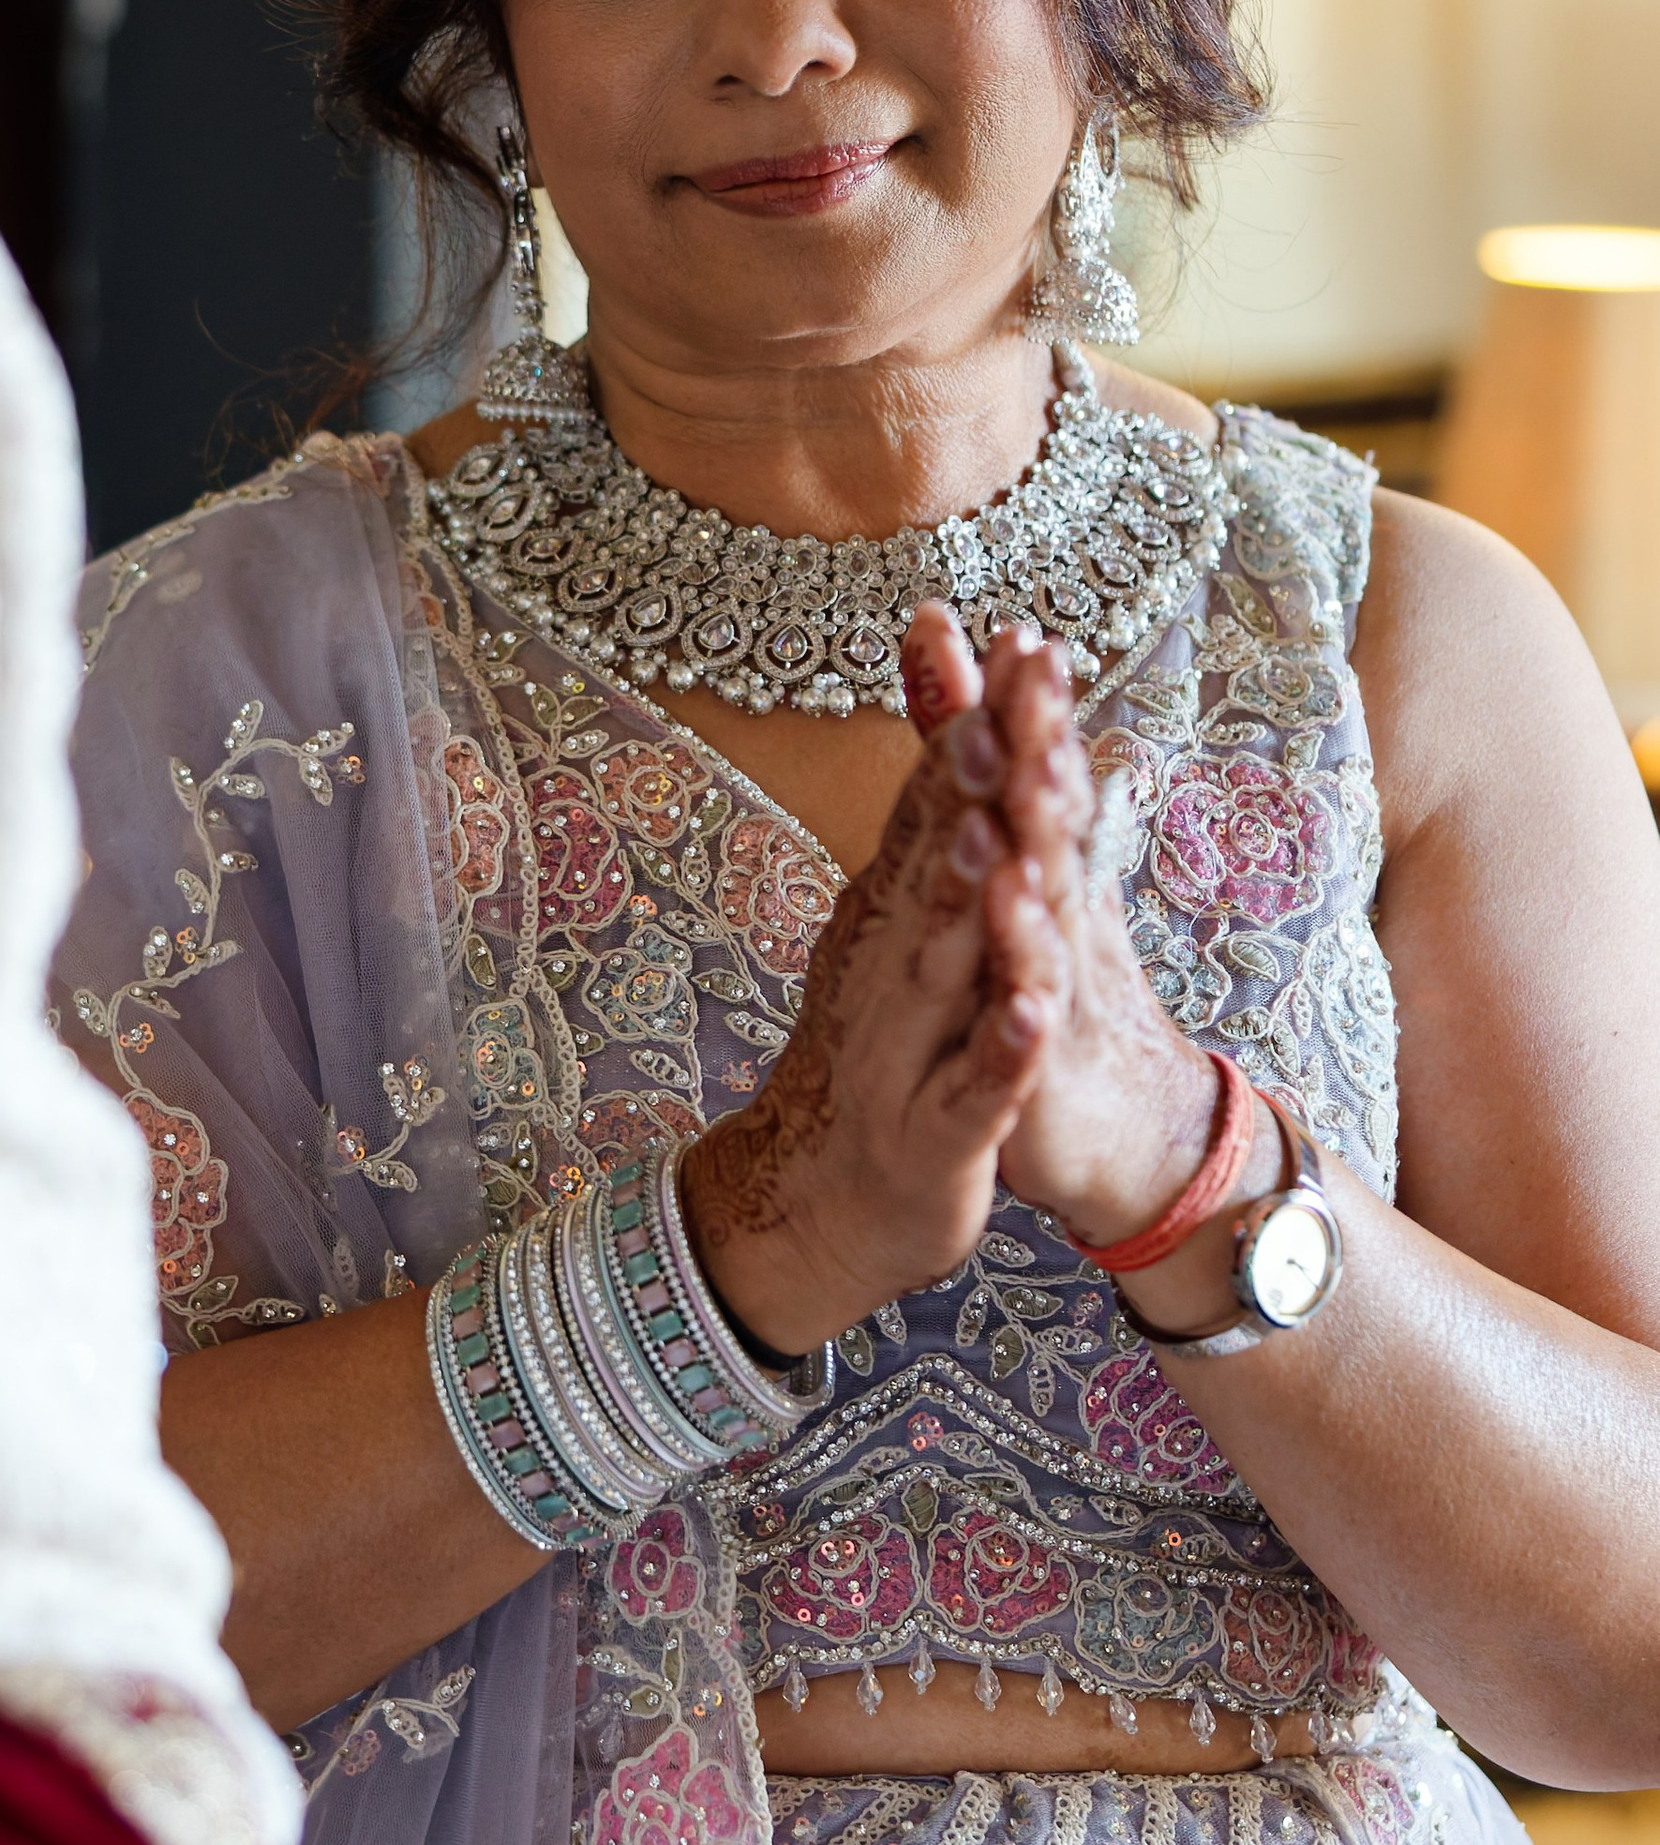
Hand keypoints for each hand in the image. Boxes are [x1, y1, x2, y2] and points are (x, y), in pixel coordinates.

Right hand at [681, 603, 1061, 1354]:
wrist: (813, 1204)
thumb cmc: (874, 1059)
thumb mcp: (900, 938)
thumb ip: (930, 836)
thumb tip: (964, 727)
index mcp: (886, 918)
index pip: (926, 805)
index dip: (960, 725)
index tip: (985, 639)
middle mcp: (884, 969)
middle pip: (928, 866)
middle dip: (960, 788)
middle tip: (989, 707)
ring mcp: (902, 1052)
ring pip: (938, 969)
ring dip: (960, 904)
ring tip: (988, 840)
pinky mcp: (935, 1136)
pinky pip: (972, 1089)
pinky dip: (1002, 1050)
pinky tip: (1031, 1011)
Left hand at [957, 627, 1251, 1254]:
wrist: (1126, 1138)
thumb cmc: (1070, 1007)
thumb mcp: (1039, 900)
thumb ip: (1023, 807)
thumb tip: (1026, 717)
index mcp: (1045, 875)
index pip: (1028, 773)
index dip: (1017, 702)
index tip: (1005, 622)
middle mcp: (1060, 919)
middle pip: (1049, 817)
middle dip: (1041, 739)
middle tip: (1034, 664)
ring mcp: (1058, 992)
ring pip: (1051, 911)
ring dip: (1046, 846)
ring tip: (1036, 782)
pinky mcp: (1045, 1071)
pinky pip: (1037, 1032)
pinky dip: (1034, 998)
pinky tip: (1030, 971)